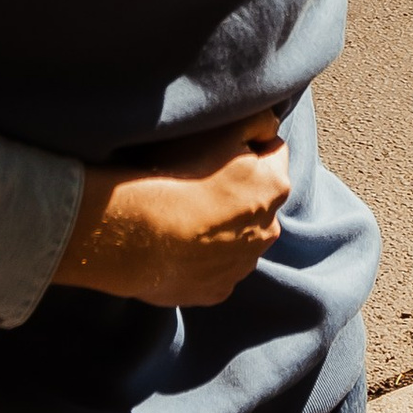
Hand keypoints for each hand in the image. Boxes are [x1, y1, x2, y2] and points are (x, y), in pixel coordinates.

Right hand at [60, 114, 289, 310]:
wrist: (139, 235)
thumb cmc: (179, 175)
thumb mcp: (224, 128)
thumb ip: (258, 121)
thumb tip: (268, 129)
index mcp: (274, 187)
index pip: (273, 153)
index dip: (247, 146)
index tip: (219, 150)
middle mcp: (268, 230)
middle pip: (257, 201)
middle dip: (238, 192)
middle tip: (198, 183)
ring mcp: (242, 265)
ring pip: (238, 239)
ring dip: (221, 229)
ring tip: (183, 218)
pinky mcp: (217, 291)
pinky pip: (215, 269)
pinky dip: (202, 259)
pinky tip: (177, 247)